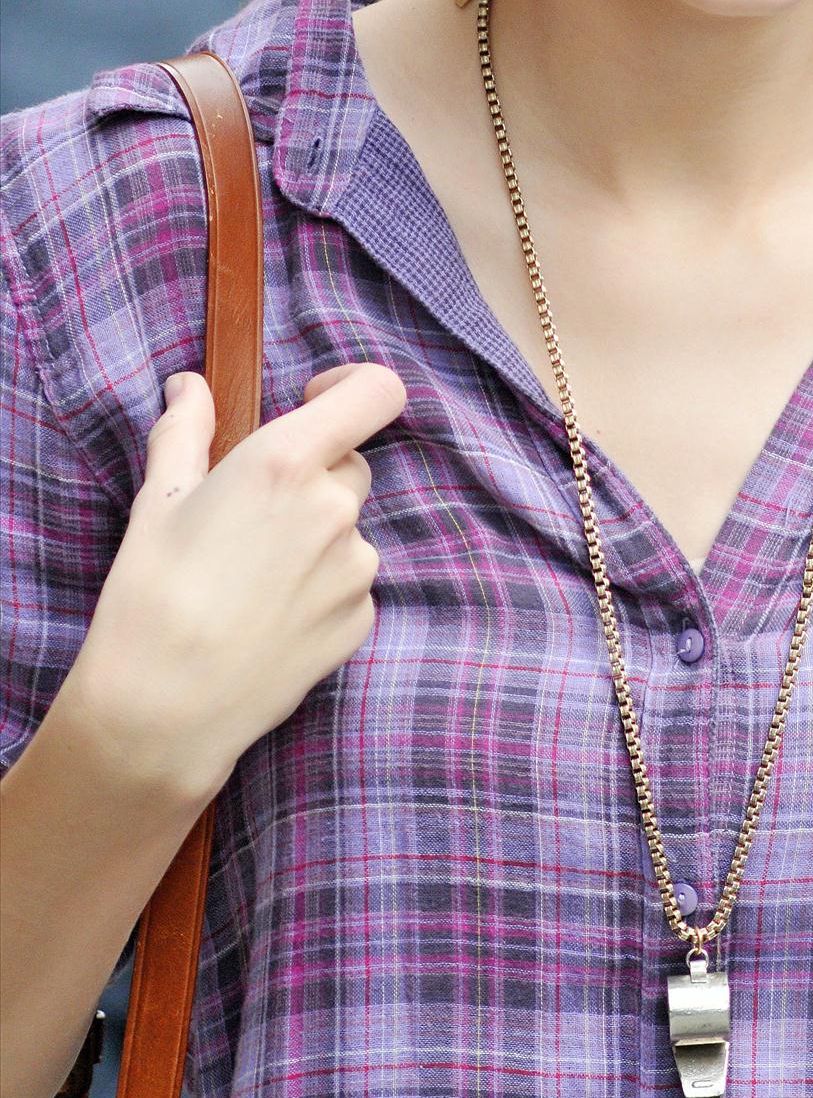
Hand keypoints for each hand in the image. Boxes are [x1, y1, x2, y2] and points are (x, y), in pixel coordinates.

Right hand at [61, 364, 405, 803]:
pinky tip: (266, 617)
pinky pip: (349, 583)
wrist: (162, 712)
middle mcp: (336, 507)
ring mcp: (356, 568)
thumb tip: (189, 385)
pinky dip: (319, 589)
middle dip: (313, 475)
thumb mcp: (158, 501)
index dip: (353, 387)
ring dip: (314, 537)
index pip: (376, 392)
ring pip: (347, 528)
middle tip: (251, 515)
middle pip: (350, 464)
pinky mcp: (360, 620)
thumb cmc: (150, 597)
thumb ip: (185, 430)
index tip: (314, 400)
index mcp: (288, 461)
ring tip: (248, 580)